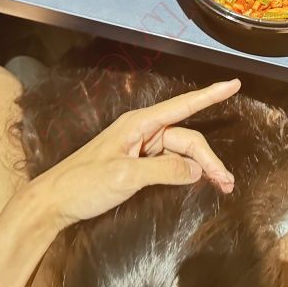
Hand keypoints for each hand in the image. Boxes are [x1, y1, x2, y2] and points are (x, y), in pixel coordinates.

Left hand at [26, 79, 240, 229]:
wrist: (53, 203)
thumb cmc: (83, 184)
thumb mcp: (125, 176)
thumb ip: (164, 169)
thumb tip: (197, 169)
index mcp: (139, 124)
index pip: (183, 105)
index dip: (211, 95)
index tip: (234, 84)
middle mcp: (143, 131)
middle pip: (188, 139)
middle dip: (209, 159)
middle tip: (227, 184)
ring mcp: (141, 148)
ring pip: (182, 153)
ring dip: (202, 169)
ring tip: (222, 187)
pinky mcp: (139, 164)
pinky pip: (171, 163)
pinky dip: (187, 173)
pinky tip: (200, 183)